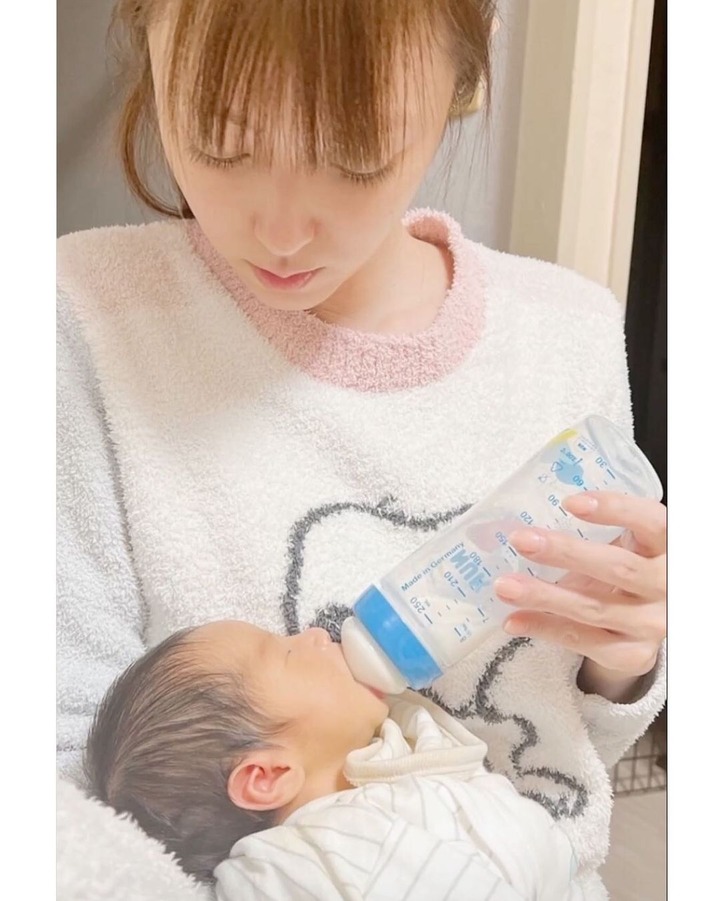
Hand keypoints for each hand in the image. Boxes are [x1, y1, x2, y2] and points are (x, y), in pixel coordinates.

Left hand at [494, 491, 665, 701]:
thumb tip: (516, 519)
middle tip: (521, 539)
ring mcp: (652, 624)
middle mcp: (668, 586)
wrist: (646, 621)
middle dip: (565, 552)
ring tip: (505, 586)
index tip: (570, 502)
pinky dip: (544, 628)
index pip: (651, 521)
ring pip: (594, 608)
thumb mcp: (624, 542)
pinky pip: (583, 641)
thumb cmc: (626, 567)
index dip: (615, 509)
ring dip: (544, 595)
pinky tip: (514, 619)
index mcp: (668, 546)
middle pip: (618, 568)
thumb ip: (593, 529)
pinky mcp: (632, 655)